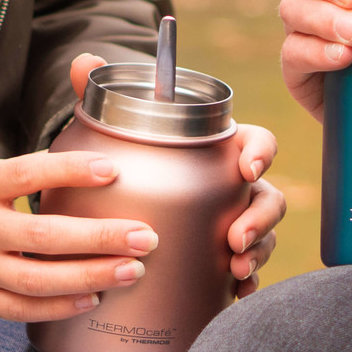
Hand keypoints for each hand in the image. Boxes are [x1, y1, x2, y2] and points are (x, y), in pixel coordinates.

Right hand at [0, 150, 158, 322]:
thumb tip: (86, 122)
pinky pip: (23, 309)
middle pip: (43, 234)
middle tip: (143, 236)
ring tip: (132, 270)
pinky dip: (60, 307)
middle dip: (99, 237)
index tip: (112, 170)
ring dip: (90, 275)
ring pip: (37, 278)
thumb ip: (32, 165)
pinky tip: (94, 298)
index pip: (26, 174)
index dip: (69, 171)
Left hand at [69, 53, 284, 297]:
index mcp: (220, 147)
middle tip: (234, 239)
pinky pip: (249, 268)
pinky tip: (238, 292)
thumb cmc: (132, 155)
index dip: (259, 152)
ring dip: (258, 251)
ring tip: (236, 268)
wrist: (125, 197)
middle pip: (267, 195)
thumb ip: (99, 91)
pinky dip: (249, 280)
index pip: (256, 141)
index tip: (246, 168)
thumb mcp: (112, 126)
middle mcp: (235, 184)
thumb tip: (84, 59)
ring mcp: (235, 220)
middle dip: (259, 218)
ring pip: (263, 234)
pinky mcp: (226, 254)